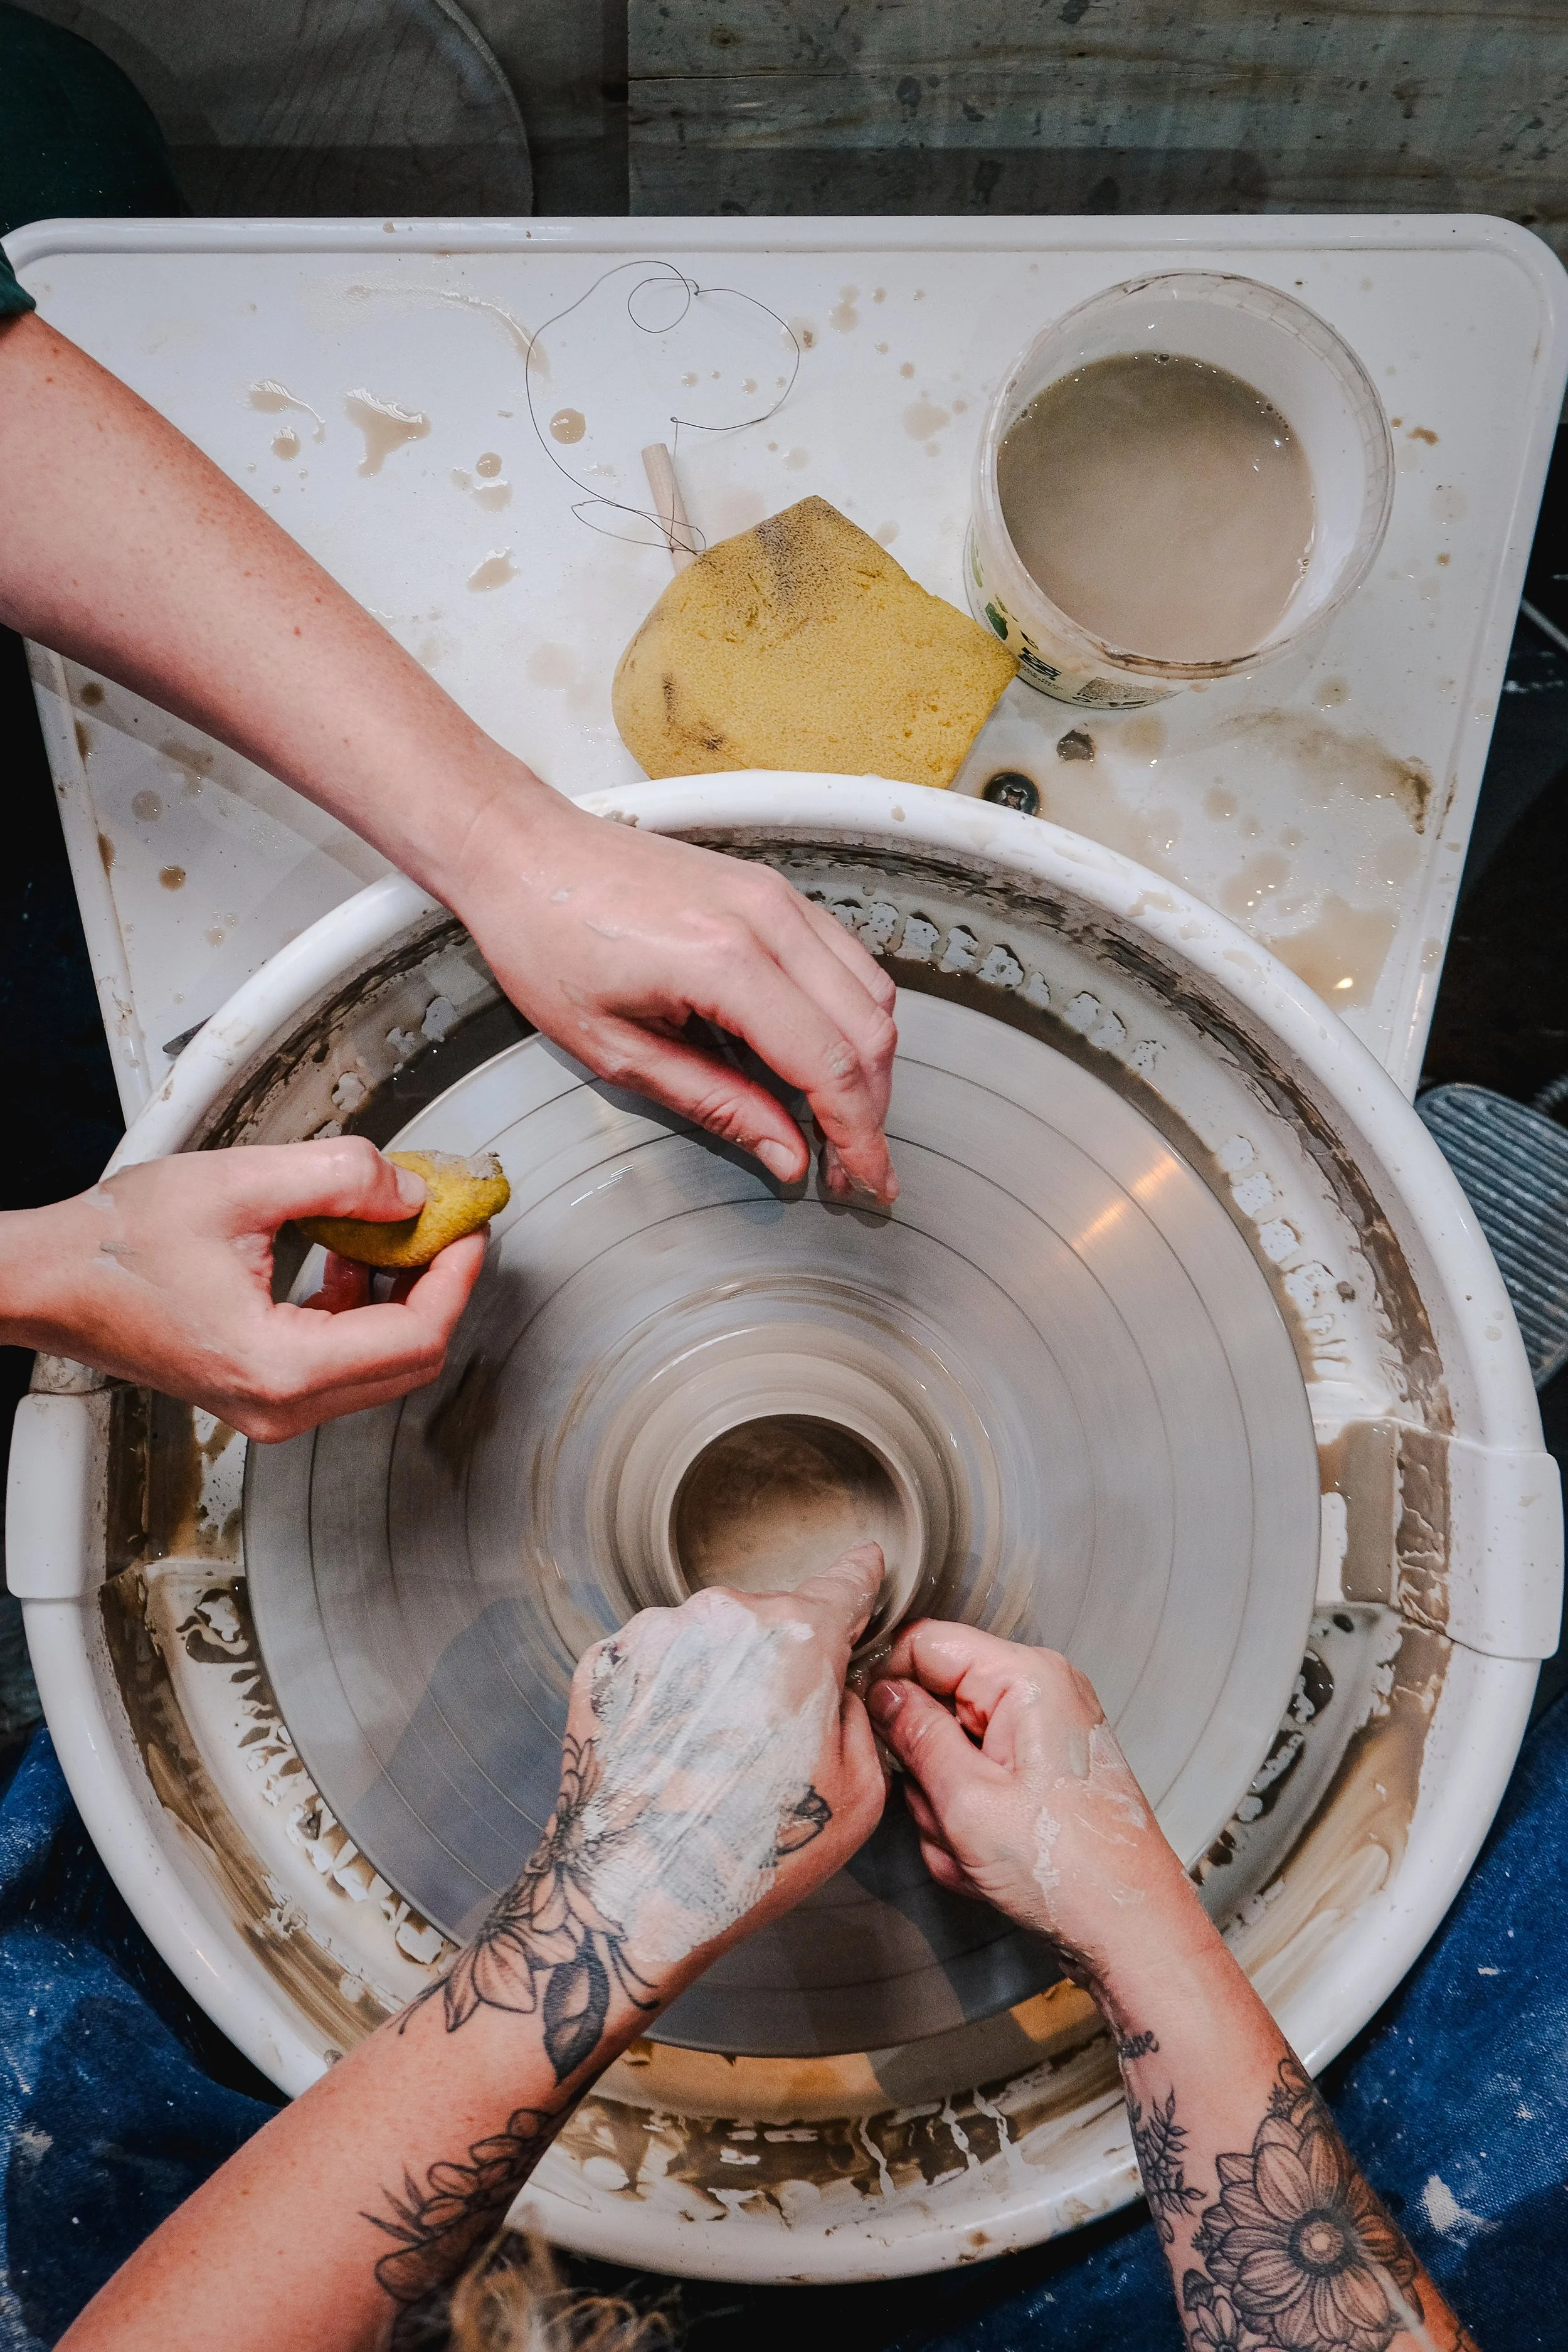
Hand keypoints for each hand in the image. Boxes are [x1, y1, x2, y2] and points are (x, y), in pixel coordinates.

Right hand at [0, 1138, 484, 1440]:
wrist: (50, 1279)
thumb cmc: (119, 1243)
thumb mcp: (243, 1182)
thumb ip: (342, 1177)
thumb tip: (411, 1189)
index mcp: (282, 1367)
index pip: (417, 1334)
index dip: (456, 1274)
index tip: (468, 1225)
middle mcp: (282, 1406)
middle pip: (411, 1358)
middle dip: (437, 1284)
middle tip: (445, 1222)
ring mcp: (271, 1407)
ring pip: (381, 1361)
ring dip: (400, 1293)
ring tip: (389, 1227)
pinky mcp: (260, 1392)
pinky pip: (343, 1359)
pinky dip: (361, 1307)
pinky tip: (346, 1254)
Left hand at [446, 785, 899, 1203]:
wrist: (521, 851)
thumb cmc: (545, 939)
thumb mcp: (616, 1050)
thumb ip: (715, 1103)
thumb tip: (787, 1153)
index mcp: (723, 961)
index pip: (829, 1063)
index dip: (859, 1135)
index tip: (869, 1182)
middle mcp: (766, 919)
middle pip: (869, 1030)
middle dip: (872, 1109)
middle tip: (852, 1167)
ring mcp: (775, 896)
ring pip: (871, 992)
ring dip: (867, 1064)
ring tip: (838, 1120)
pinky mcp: (771, 890)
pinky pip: (844, 959)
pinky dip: (850, 1016)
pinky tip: (821, 1056)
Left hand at [551, 1546, 887, 2011]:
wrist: (627, 1891)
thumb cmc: (748, 1852)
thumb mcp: (859, 1793)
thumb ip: (860, 1714)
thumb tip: (839, 1685)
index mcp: (798, 1637)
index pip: (845, 1583)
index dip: (859, 1580)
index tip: (863, 1569)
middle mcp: (723, 1616)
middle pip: (771, 1620)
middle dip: (780, 1663)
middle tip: (769, 1742)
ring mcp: (654, 1633)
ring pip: (709, 1640)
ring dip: (718, 1679)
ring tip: (708, 1760)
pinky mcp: (604, 1663)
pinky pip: (656, 1662)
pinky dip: (666, 1695)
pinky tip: (668, 1753)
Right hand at [868, 1623, 1191, 1986]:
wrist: (1130, 1931)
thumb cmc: (1067, 1870)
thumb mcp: (967, 1800)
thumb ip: (914, 1734)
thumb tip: (878, 1691)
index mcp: (1027, 1678)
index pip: (924, 1643)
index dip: (885, 1681)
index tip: (867, 1730)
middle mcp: (1038, 1692)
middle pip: (935, 1701)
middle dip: (925, 1766)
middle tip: (947, 1816)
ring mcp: (1041, 1732)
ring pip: (949, 1749)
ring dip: (945, 1804)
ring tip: (974, 1846)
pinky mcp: (1040, 1769)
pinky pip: (976, 1778)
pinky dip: (968, 1819)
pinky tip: (988, 1856)